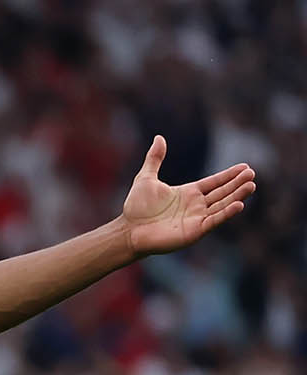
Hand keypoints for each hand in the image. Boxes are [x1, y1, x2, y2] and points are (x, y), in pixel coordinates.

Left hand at [121, 135, 255, 255]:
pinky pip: (214, 221)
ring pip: (222, 205)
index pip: (214, 182)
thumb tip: (159, 138)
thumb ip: (155, 159)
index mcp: (188, 192)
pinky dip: (226, 213)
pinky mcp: (194, 231)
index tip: (245, 167)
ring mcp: (197, 218)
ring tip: (251, 186)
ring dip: (237, 196)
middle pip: (222, 192)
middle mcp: (196, 205)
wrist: (128, 230)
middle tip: (252, 174)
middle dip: (237, 184)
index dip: (229, 175)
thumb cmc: (136, 207)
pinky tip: (239, 205)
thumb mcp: (146, 178)